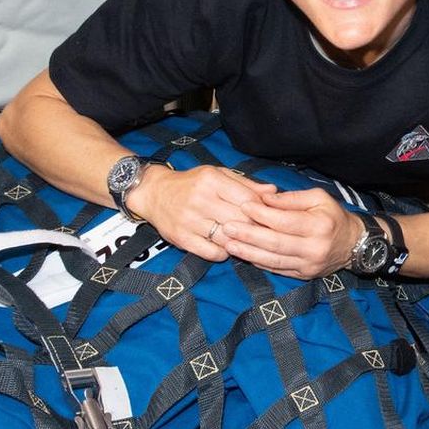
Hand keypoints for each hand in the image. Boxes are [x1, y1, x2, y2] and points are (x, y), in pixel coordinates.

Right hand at [130, 164, 275, 262]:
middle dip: (254, 229)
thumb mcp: (219, 175)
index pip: (249, 201)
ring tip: (242, 239)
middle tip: (259, 232)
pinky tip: (225, 246)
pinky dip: (223, 253)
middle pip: (241, 221)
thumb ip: (247, 185)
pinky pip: (212, 253)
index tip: (266, 217)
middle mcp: (200, 200)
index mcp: (212, 180)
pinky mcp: (181, 238)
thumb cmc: (192, 183)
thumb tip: (274, 192)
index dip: (262, 212)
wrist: (154, 193)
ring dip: (239, 242)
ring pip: (228, 239)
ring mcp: (189, 221)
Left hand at [219, 187, 364, 278]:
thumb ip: (291, 198)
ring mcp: (308, 265)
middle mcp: (314, 248)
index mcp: (319, 226)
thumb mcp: (318, 198)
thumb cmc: (333, 216)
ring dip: (248, 252)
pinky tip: (244, 255)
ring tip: (229, 244)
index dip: (262, 214)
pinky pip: (277, 269)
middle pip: (275, 243)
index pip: (284, 221)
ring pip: (273, 260)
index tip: (243, 205)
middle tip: (227, 227)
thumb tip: (264, 199)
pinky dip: (259, 262)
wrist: (354, 245)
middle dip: (249, 235)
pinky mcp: (303, 276)